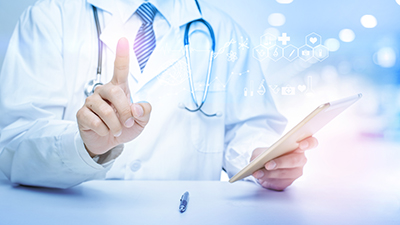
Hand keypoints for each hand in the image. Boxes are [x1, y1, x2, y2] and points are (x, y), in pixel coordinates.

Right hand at [76, 38, 151, 156]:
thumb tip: (136, 107)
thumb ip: (145, 112)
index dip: (122, 54)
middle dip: (125, 110)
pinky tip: (104, 131)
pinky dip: (104, 130)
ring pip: (105, 109)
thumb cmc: (124, 127)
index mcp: (120, 89)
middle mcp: (104, 91)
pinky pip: (95, 121)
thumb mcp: (141, 122)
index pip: (120, 69)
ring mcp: (91, 101)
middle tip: (128, 122)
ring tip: (117, 129)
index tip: (123, 39)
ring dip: (115, 124)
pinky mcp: (82, 113)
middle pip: (115, 91)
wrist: (108, 143)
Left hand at [251, 136, 317, 190]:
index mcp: (298, 146)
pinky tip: (259, 176)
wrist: (263, 168)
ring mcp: (296, 172)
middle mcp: (300, 159)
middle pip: (295, 161)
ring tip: (257, 172)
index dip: (309, 143)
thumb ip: (261, 152)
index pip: (311, 143)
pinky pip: (279, 181)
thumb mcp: (262, 150)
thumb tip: (260, 159)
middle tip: (268, 164)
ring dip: (269, 173)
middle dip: (280, 162)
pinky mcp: (288, 182)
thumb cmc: (266, 155)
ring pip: (285, 173)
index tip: (302, 144)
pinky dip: (267, 178)